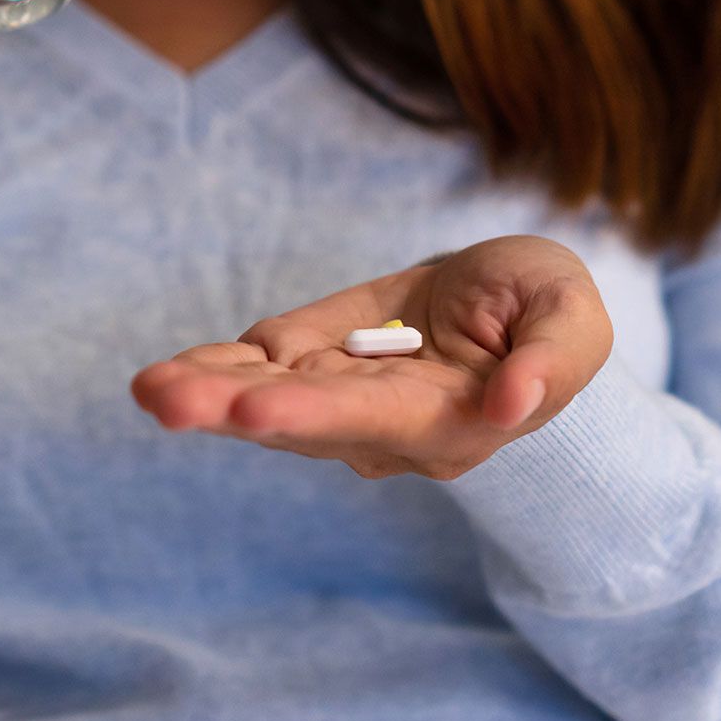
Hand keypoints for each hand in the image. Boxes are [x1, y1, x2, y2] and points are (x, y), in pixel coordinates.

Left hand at [132, 235, 612, 479]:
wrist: (505, 299)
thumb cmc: (547, 308)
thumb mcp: (571, 318)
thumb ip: (550, 361)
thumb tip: (510, 405)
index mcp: (446, 419)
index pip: (373, 420)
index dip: (314, 414)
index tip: (256, 408)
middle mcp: (382, 422)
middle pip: (299, 418)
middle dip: (231, 408)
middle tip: (164, 400)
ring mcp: (340, 390)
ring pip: (267, 394)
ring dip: (206, 391)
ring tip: (150, 389)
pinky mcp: (315, 354)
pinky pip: (259, 364)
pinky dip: (216, 365)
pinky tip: (168, 372)